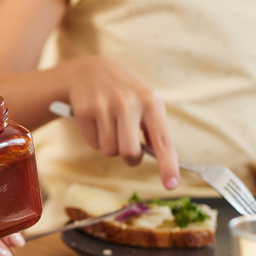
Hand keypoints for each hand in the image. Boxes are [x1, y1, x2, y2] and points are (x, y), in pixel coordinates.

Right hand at [64, 55, 178, 188]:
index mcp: (150, 102)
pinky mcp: (84, 111)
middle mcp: (128, 103)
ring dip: (110, 146)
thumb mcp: (144, 102)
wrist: (89, 71)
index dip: (168, 165)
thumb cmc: (123, 93)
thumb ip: (154, 129)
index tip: (171, 185)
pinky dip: (95, 139)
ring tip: (109, 125)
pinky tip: (96, 121)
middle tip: (127, 147)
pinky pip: (93, 143)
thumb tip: (166, 162)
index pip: (162, 140)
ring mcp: (104, 106)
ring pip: (109, 150)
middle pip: (129, 153)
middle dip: (129, 157)